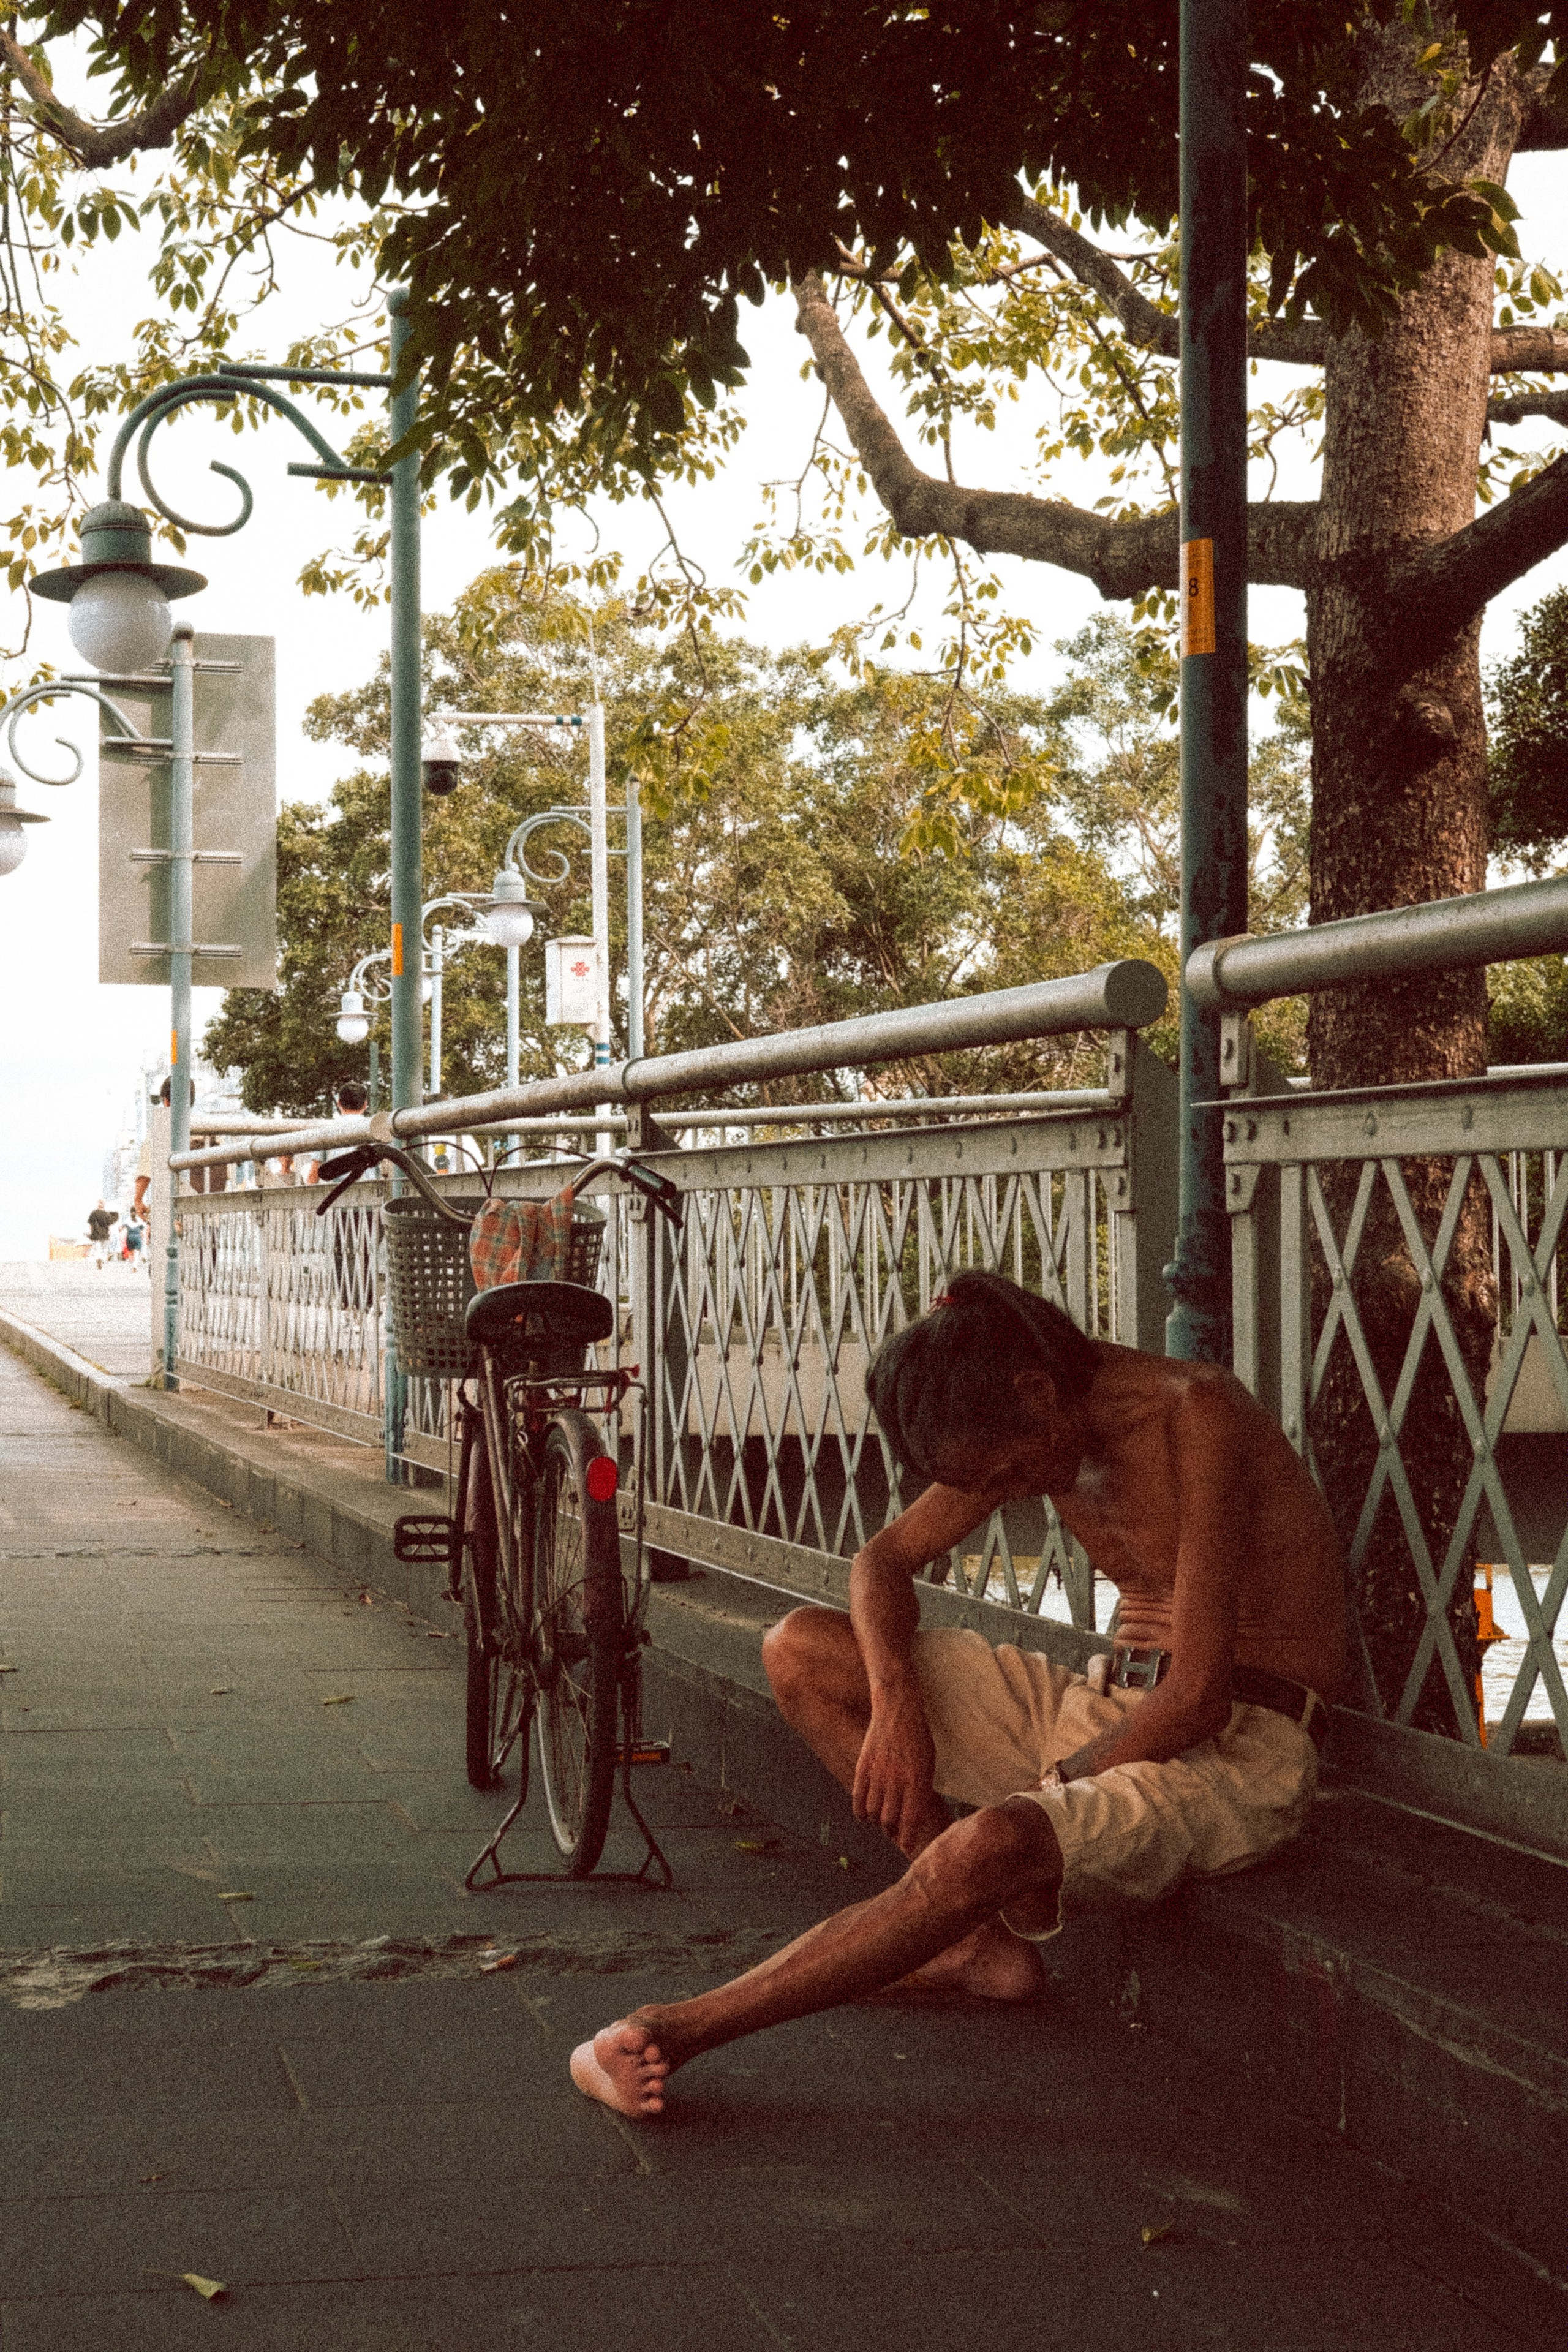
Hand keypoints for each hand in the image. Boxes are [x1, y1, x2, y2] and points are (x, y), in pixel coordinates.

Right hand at [853, 1692, 938, 1855]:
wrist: (898, 1710)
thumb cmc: (918, 1738)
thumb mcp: (928, 1764)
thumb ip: (921, 1790)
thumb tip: (913, 1816)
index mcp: (918, 1781)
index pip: (911, 1820)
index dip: (908, 1838)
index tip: (907, 1847)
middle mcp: (897, 1781)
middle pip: (890, 1820)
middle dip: (892, 1831)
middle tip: (893, 1831)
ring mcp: (878, 1774)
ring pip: (873, 1812)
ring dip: (877, 1821)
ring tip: (880, 1820)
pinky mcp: (863, 1767)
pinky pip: (858, 1798)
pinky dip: (860, 1812)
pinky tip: (864, 1814)